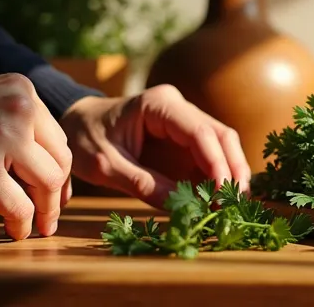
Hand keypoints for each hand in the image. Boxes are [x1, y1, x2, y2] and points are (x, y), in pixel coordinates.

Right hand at [0, 61, 71, 240]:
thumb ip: (7, 120)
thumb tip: (27, 161)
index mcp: (22, 90)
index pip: (56, 137)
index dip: (59, 169)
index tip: (56, 189)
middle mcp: (21, 110)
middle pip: (59, 160)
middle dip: (58, 193)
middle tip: (51, 214)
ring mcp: (4, 138)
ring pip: (47, 183)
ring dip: (45, 211)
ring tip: (39, 226)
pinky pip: (18, 206)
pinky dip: (21, 224)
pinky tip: (15, 231)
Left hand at [59, 86, 249, 208]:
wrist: (76, 124)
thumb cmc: (86, 139)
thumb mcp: (106, 166)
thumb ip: (143, 184)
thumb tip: (183, 207)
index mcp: (160, 104)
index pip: (200, 132)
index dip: (217, 163)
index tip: (223, 194)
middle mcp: (179, 107)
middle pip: (221, 136)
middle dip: (233, 170)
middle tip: (237, 203)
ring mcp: (185, 121)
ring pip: (222, 146)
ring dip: (230, 175)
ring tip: (233, 205)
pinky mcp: (184, 139)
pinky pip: (209, 156)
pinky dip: (217, 178)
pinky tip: (220, 200)